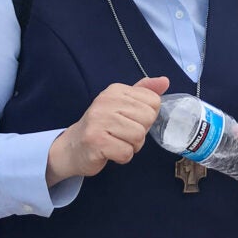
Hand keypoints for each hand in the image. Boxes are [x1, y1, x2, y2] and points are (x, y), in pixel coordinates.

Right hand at [46, 76, 168, 185]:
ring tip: (115, 142)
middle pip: (148, 119)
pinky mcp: (95, 141)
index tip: (129, 120)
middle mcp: (106, 101)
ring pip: (139, 136)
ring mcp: (99, 120)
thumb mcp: (123, 105)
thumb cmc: (103, 127)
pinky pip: (126, 152)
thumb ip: (144, 92)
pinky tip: (109, 152)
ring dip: (131, 146)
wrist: (72, 148)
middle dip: (140, 132)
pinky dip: (122, 157)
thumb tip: (165, 81)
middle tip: (121, 134)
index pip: (153, 102)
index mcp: (116, 90)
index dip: (146, 117)